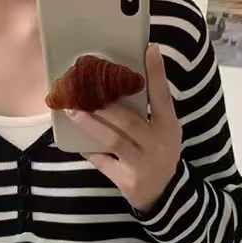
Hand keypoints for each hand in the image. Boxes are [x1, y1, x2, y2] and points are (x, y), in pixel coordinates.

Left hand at [65, 44, 181, 213]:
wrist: (163, 194)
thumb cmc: (157, 153)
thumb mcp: (163, 131)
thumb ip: (150, 110)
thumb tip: (121, 82)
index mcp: (169, 126)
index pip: (163, 96)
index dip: (157, 73)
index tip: (149, 48)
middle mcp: (158, 143)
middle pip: (129, 120)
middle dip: (105, 104)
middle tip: (84, 88)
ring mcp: (142, 163)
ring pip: (113, 140)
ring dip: (91, 124)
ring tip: (73, 111)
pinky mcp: (127, 180)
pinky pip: (103, 162)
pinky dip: (89, 151)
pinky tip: (76, 142)